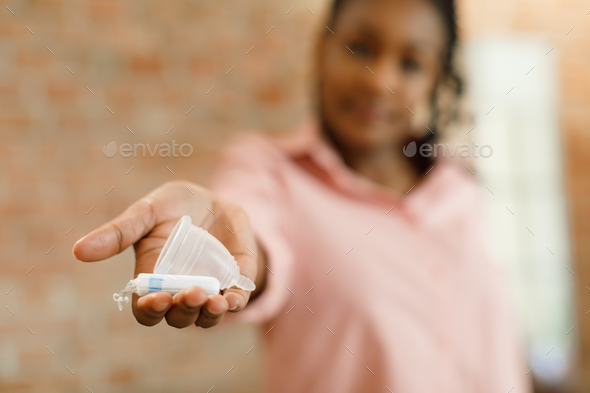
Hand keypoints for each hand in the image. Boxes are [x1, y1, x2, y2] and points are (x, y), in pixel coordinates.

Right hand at [72, 180, 259, 328]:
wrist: (215, 199)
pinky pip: (236, 300)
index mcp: (153, 279)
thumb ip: (120, 231)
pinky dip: (236, 302)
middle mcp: (179, 291)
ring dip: (210, 314)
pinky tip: (234, 298)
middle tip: (191, 293)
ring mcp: (209, 289)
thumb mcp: (148, 211)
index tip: (156, 298)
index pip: (146, 309)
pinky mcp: (235, 282)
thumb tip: (78, 251)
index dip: (150, 309)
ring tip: (216, 302)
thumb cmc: (174, 206)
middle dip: (183, 310)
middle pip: (177, 317)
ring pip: (206, 316)